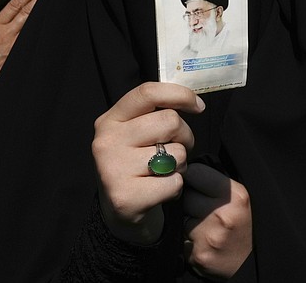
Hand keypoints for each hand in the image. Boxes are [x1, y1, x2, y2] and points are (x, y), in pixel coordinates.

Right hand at [0, 0, 44, 92]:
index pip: (13, 6)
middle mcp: (5, 34)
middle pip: (25, 12)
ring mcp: (12, 45)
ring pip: (29, 24)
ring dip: (38, 12)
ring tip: (48, 0)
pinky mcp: (15, 54)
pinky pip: (27, 37)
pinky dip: (35, 28)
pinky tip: (42, 22)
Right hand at [93, 82, 205, 244]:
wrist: (119, 213)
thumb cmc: (136, 165)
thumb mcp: (135, 134)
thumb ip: (154, 114)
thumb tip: (193, 101)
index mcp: (110, 120)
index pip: (148, 92)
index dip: (180, 95)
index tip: (198, 106)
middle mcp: (107, 141)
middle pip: (170, 121)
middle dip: (185, 136)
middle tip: (177, 151)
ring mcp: (114, 169)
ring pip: (177, 153)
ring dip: (180, 165)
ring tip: (164, 173)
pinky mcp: (126, 197)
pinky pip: (174, 182)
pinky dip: (176, 188)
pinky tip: (160, 192)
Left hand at [183, 163, 251, 279]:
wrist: (250, 263)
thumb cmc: (245, 226)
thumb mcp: (241, 198)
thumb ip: (218, 182)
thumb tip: (188, 166)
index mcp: (234, 197)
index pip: (194, 172)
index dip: (194, 177)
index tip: (198, 184)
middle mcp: (221, 216)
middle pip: (185, 196)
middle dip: (191, 201)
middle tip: (205, 210)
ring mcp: (208, 238)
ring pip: (179, 218)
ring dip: (187, 221)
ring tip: (205, 227)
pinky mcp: (197, 256)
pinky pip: (180, 239)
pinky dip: (187, 240)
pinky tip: (202, 242)